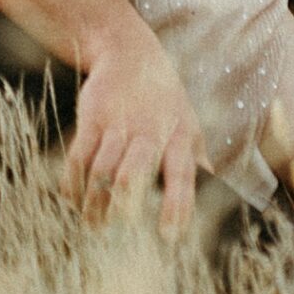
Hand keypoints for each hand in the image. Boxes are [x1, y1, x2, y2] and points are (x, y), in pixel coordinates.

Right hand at [63, 15, 207, 240]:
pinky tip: (73, 201)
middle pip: (132, 176)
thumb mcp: (189, 125)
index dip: (176, 207)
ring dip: (94, 205)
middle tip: (115, 240)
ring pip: (102, 171)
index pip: (181, 176)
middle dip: (122, 210)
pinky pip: (79, 156)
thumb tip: (220, 199)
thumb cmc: (165, 100)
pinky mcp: (92, 117)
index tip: (169, 238)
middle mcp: (149, 131)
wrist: (129, 52)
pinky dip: (73, 183)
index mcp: (179, 137)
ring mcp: (118, 123)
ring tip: (93, 226)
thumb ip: (199, 163)